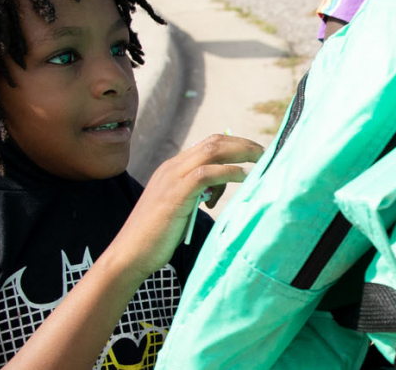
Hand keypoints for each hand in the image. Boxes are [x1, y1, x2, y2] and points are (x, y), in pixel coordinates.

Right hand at [109, 134, 263, 275]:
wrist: (130, 254)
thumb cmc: (156, 237)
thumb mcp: (179, 208)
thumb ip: (195, 195)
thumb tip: (218, 190)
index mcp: (172, 169)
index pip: (207, 144)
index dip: (234, 144)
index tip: (255, 153)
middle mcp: (171, 168)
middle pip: (213, 142)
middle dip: (243, 144)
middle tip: (265, 153)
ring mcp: (172, 178)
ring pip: (212, 151)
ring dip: (241, 152)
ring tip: (261, 161)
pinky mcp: (175, 194)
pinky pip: (207, 173)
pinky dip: (229, 172)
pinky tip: (244, 177)